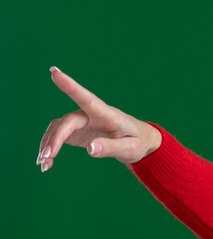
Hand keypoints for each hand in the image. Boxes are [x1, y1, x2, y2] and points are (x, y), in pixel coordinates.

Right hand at [37, 66, 161, 171]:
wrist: (140, 141)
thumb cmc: (137, 142)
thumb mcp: (130, 148)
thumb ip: (111, 148)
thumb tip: (90, 149)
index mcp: (106, 114)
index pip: (87, 98)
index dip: (70, 86)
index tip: (55, 73)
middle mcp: (91, 114)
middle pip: (67, 121)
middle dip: (55, 138)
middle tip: (46, 157)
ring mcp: (82, 122)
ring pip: (58, 128)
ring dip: (49, 144)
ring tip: (43, 163)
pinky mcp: (78, 131)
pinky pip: (59, 136)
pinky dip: (51, 147)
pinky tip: (47, 162)